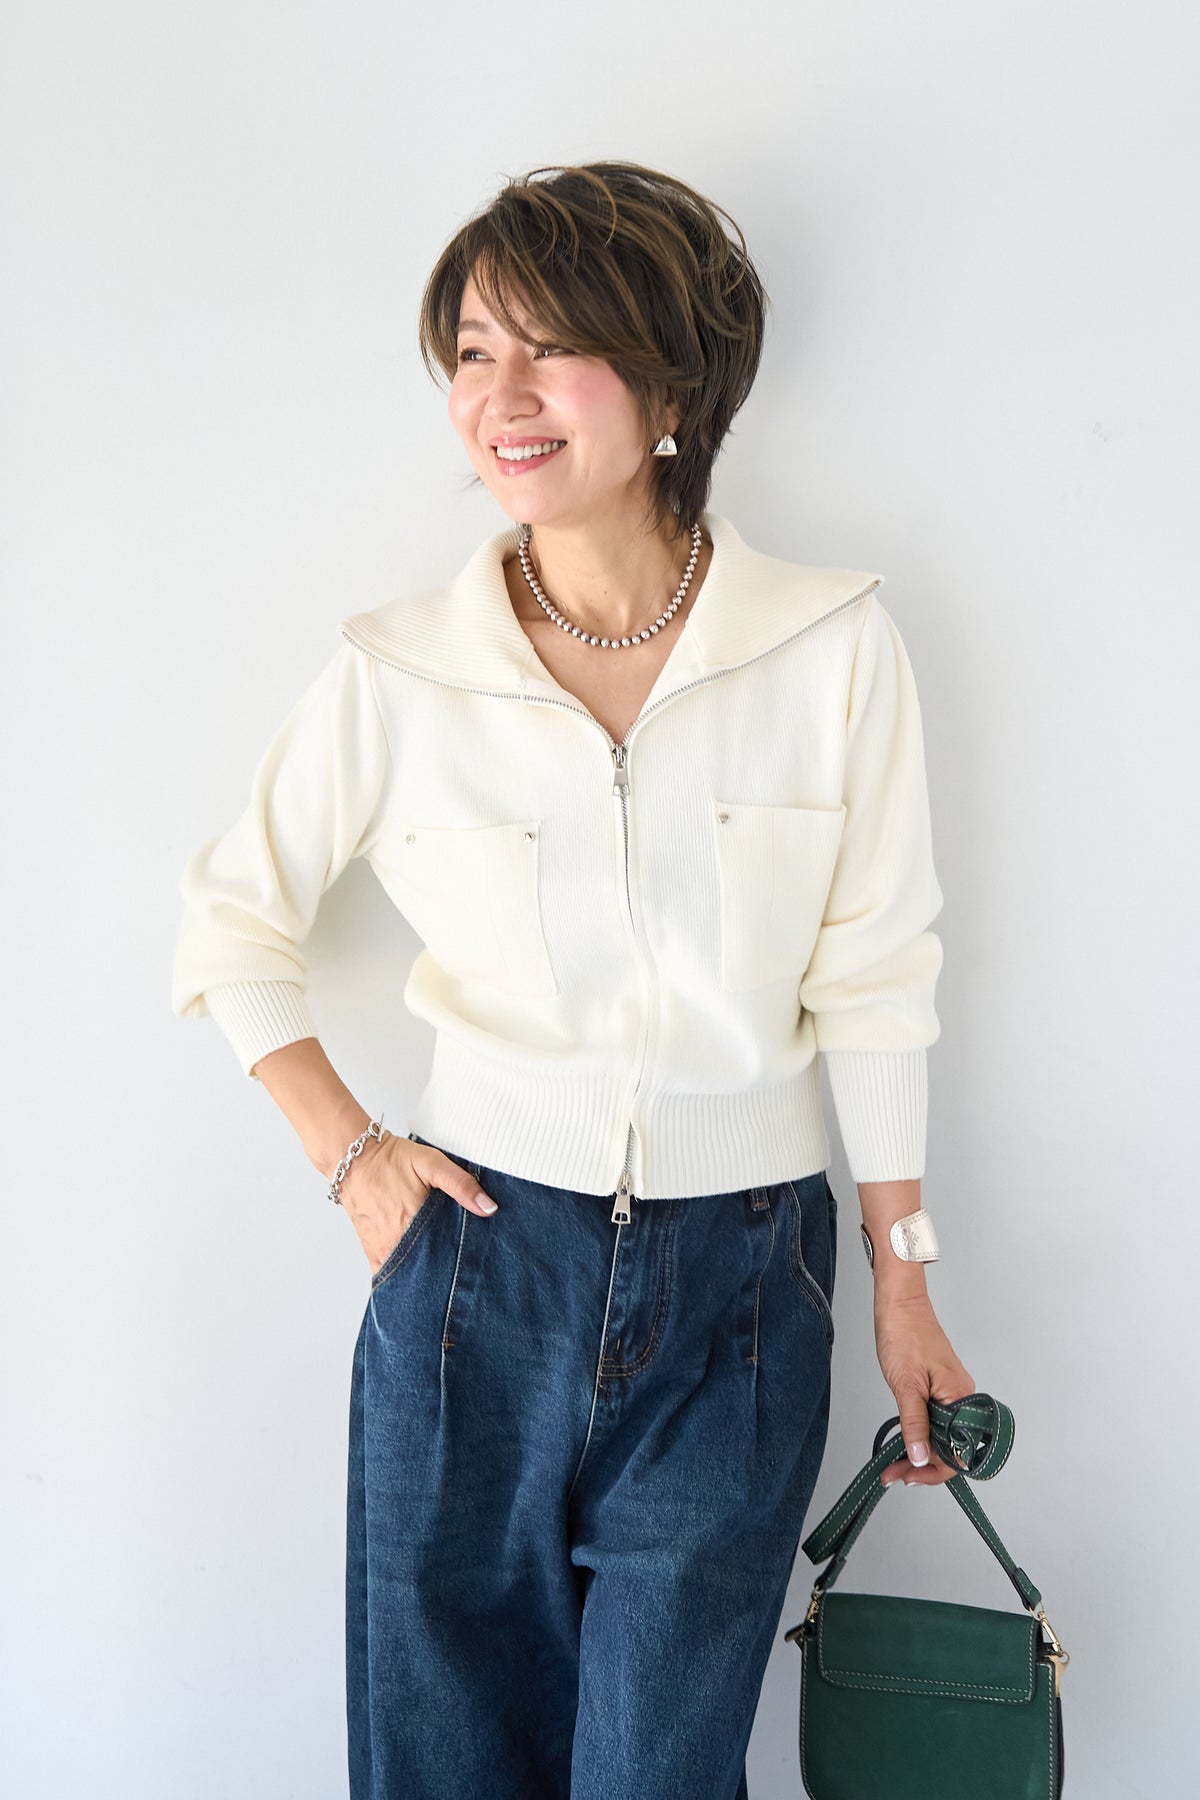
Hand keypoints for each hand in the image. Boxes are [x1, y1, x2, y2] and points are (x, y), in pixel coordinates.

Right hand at [337, 1131, 497, 1273]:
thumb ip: (461, 1184)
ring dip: (424, 1273)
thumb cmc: (390, 1160)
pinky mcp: (371, 1251)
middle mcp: (395, 1243)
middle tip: (461, 1269)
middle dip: (445, 1270)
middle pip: (428, 1268)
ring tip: (441, 1271)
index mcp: (412, 1224)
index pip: (445, 1256)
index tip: (473, 1262)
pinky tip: (417, 1273)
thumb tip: (489, 1208)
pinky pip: (389, 1274)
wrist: (353, 1160)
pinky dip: (403, 1275)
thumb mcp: (431, 1162)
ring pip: (408, 1274)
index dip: (461, 1261)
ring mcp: (381, 1250)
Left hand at [873, 1288, 974, 1487]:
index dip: (933, 1470)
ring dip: (919, 1452)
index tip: (907, 1477)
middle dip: (922, 1466)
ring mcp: (951, 1392)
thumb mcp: (906, 1385)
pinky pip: (935, 1419)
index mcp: (961, 1397)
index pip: (958, 1451)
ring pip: (941, 1434)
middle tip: (892, 1474)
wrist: (899, 1303)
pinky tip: (903, 1441)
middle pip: (950, 1446)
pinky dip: (919, 1433)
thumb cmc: (904, 1334)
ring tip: (892, 1464)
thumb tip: (919, 1459)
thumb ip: (914, 1424)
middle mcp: (962, 1397)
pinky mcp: (939, 1386)